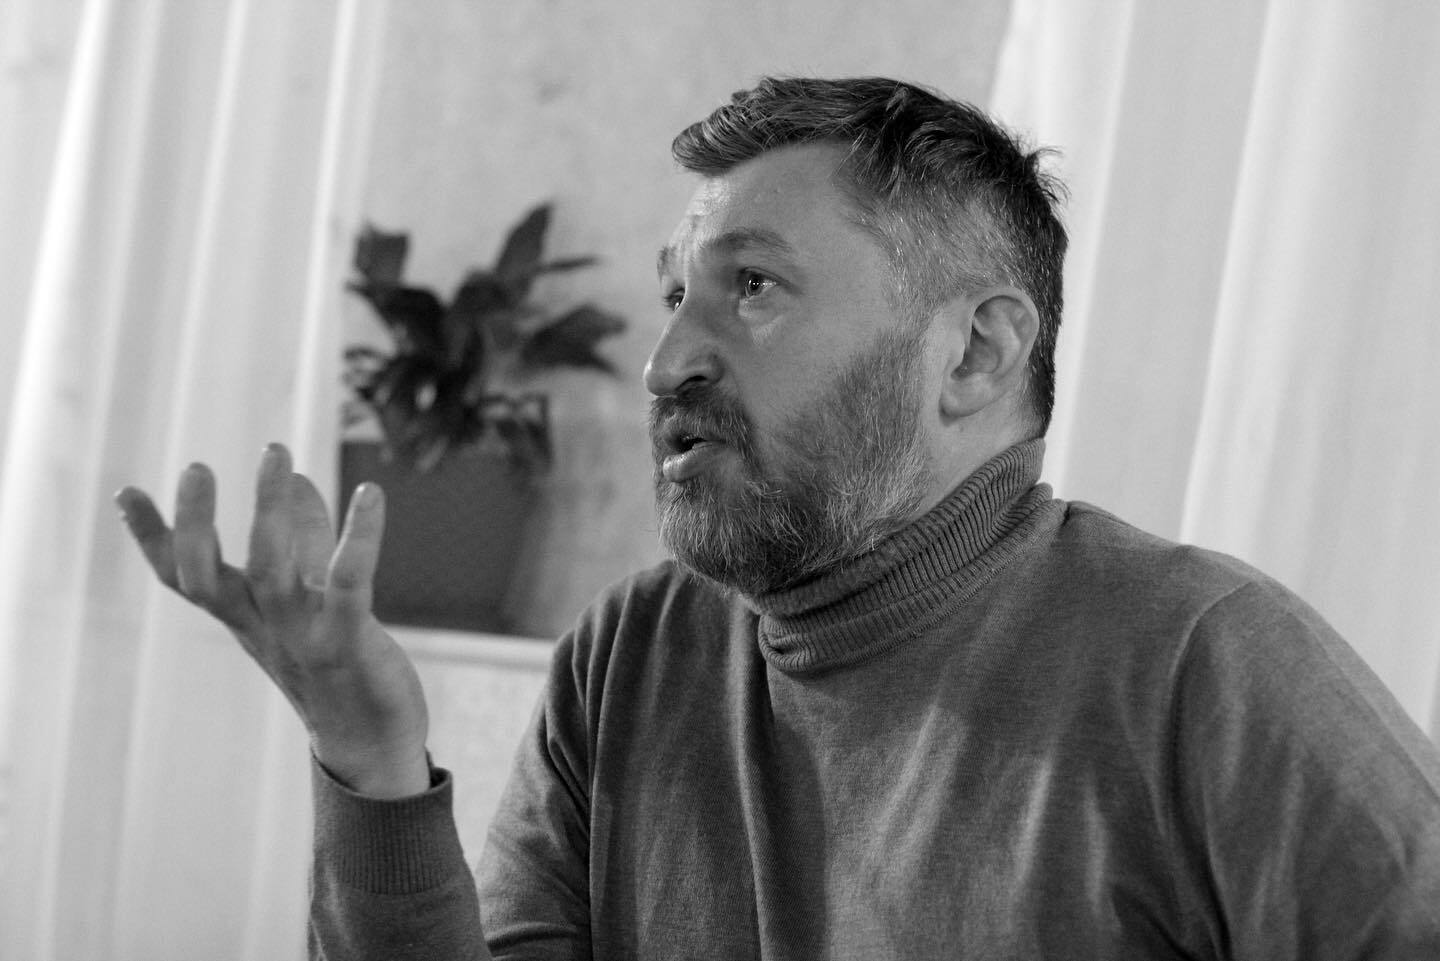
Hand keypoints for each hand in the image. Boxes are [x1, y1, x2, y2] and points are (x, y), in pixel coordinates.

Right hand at [115, 443, 430, 797]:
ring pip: (271, 573)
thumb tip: (295, 480)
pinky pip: (350, 584)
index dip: (154, 540)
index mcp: (245, 618)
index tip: (126, 491)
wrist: (372, 743)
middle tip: (196, 466)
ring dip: (270, 511)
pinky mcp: (348, 643)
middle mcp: (262, 628)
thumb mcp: (311, 597)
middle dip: (195, 523)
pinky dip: (359, 537)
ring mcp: (301, 638)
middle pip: (208, 578)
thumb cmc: (338, 663)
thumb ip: (305, 540)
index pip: (185, 578)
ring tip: (275, 454)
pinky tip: (371, 491)